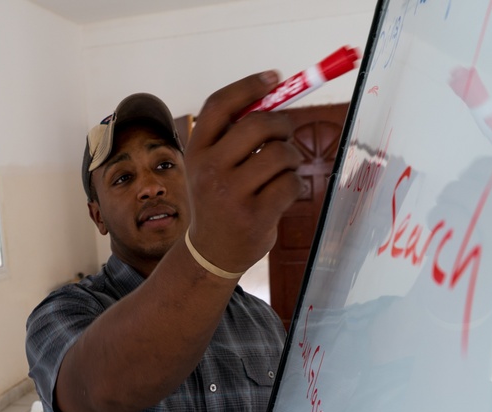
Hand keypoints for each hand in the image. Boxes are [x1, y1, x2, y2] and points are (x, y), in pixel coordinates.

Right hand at [186, 71, 303, 272]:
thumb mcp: (211, 166)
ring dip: (291, 160)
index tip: (275, 78)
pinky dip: (295, 185)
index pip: (220, 105)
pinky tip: (282, 195)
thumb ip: (235, 135)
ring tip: (281, 172)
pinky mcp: (254, 215)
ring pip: (280, 154)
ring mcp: (231, 194)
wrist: (211, 253)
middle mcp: (209, 170)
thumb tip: (277, 93)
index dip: (249, 86)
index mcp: (196, 151)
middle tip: (284, 136)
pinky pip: (291, 183)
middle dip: (281, 125)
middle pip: (258, 124)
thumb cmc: (220, 201)